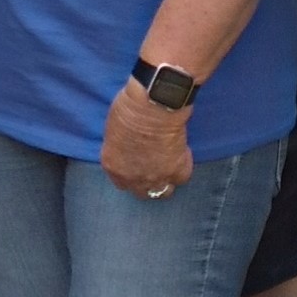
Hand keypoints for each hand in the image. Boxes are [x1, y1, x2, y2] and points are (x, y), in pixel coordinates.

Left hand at [100, 79, 193, 200]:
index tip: (138, 165)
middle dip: (148, 182)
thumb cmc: (130, 106)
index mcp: (113, 166)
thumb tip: (130, 146)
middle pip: (142, 192)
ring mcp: (155, 178)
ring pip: (163, 192)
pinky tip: (182, 154)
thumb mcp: (114, 129)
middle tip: (155, 166)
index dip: (132, 174)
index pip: (122, 182)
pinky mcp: (176, 172)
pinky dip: (183, 167)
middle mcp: (132, 178)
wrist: (154, 104)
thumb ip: (121, 146)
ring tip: (170, 165)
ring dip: (166, 181)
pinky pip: (181, 178)